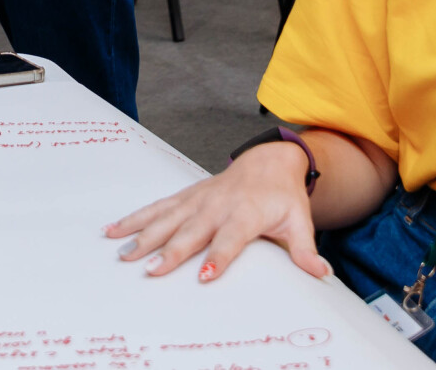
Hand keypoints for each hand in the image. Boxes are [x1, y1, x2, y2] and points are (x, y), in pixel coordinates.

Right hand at [104, 142, 329, 283]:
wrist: (270, 160)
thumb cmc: (283, 197)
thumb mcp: (299, 221)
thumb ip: (305, 249)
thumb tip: (322, 274)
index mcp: (245, 213)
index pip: (231, 239)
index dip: (218, 256)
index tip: (205, 275)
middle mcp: (217, 205)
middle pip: (191, 231)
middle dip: (169, 251)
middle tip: (150, 270)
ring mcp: (198, 198)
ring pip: (166, 218)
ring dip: (143, 235)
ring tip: (122, 253)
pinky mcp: (186, 196)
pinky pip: (156, 207)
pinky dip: (134, 218)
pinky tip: (113, 230)